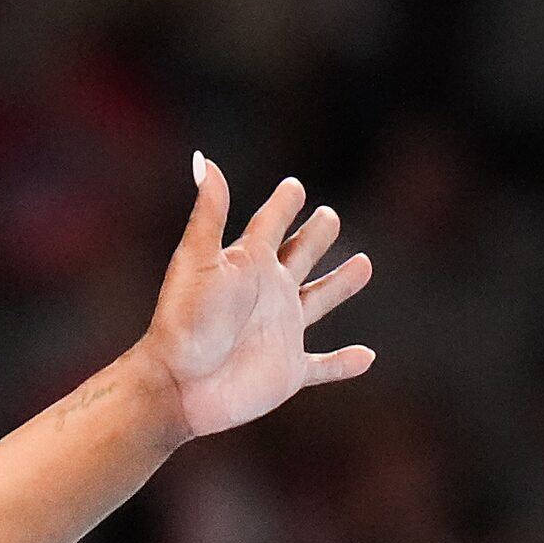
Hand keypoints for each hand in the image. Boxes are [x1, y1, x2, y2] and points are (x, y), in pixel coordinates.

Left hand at [134, 154, 375, 440]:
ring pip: (319, 301)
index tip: (293, 186)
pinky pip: (324, 366)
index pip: (268, 225)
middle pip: (299, 256)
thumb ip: (210, 211)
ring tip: (364, 264)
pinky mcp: (288, 371)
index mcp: (247, 265)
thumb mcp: (198, 259)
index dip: (282, 204)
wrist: (176, 384)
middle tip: (329, 215)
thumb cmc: (184, 320)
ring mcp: (280, 333)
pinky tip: (367, 357)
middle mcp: (267, 295)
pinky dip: (344, 363)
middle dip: (315, 236)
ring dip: (340, 285)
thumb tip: (203, 158)